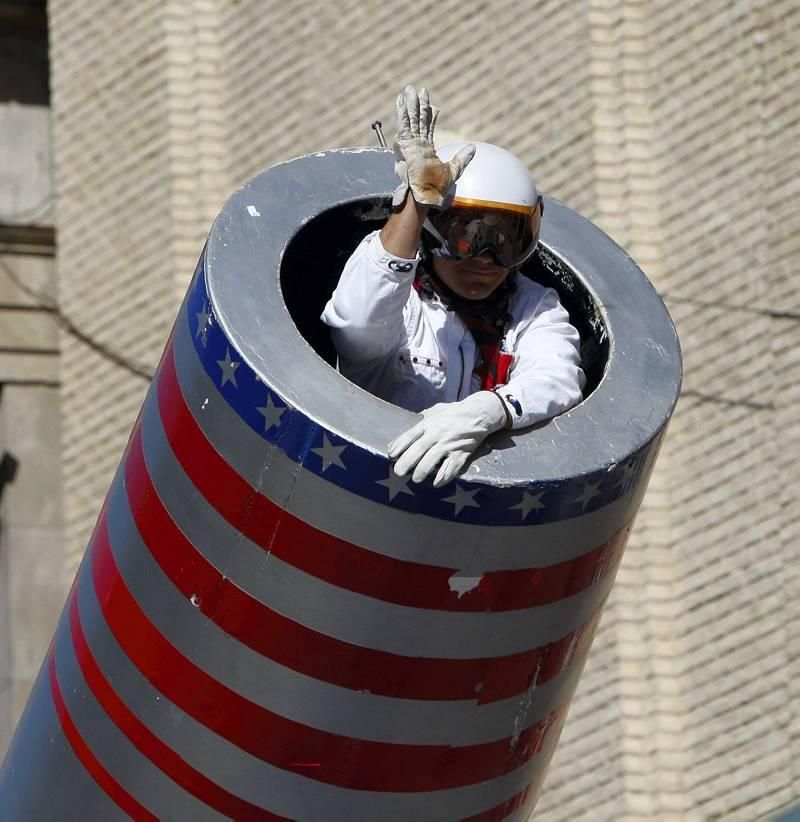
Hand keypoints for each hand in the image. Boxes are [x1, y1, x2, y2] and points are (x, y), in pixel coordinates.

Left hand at [387, 391, 508, 486]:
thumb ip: (422, 420)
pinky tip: (437, 483)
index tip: (391, 455)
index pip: (410, 435)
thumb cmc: (455, 412)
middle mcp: (437, 434)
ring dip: (422, 472)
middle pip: (417, 450)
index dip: (399, 446)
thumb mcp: (436, 410)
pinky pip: (450, 468)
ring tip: (416, 479)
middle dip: (406, 463)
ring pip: (431, 461)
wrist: (479, 413)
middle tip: (398, 472)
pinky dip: (443, 477)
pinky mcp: (461, 453)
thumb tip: (409, 431)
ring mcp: (449, 444)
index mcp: (429, 423)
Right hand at [392, 85, 474, 208]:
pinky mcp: (405, 145)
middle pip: (418, 120)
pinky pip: (403, 124)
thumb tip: (473, 147)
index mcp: (426, 150)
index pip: (427, 127)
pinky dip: (402, 112)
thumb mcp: (453, 169)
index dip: (429, 115)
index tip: (432, 105)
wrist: (425, 195)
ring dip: (409, 104)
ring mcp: (410, 144)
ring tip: (409, 89)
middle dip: (418, 105)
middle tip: (418, 90)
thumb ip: (462, 158)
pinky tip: (401, 100)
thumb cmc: (436, 188)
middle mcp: (417, 145)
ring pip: (410, 119)